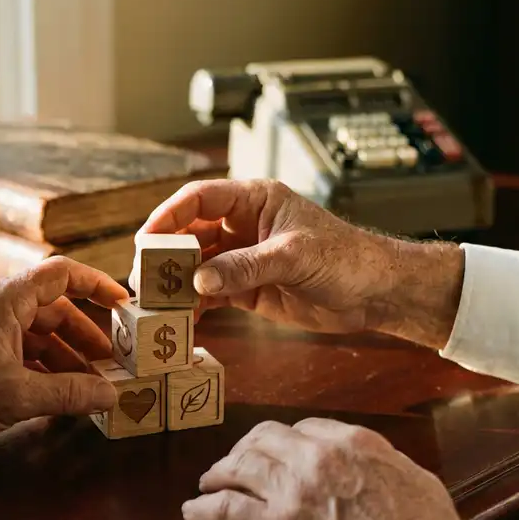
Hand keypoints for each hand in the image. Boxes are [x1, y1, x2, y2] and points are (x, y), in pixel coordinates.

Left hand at [0, 256, 127, 445]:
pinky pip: (16, 349)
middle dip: (85, 336)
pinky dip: (40, 367)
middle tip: (113, 362)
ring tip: (90, 384)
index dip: (97, 286)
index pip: (61, 274)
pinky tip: (57, 392)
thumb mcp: (17, 397)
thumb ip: (70, 393)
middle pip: (52, 309)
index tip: (124, 304)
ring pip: (34, 333)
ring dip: (64, 357)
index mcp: (3, 300)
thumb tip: (111, 395)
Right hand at [136, 178, 463, 347]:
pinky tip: (183, 320)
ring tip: (157, 304)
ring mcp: (243, 259)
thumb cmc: (345, 258)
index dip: (168, 216)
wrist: (375, 294)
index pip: (199, 199)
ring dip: (176, 284)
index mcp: (254, 201)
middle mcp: (243, 226)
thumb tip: (199, 279)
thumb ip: (246, 266)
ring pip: (197, 267)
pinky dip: (195, 306)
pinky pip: (211, 294)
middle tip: (144, 278)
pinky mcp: (248, 289)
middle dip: (165, 254)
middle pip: (190, 234)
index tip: (146, 238)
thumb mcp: (294, 256)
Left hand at [181, 417, 464, 519]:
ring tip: (208, 484)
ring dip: (218, 475)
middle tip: (235, 465)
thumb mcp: (414, 478)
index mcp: (351, 443)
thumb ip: (383, 463)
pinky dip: (203, 509)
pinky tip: (193, 512)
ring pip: (238, 467)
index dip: (284, 442)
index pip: (303, 430)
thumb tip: (371, 463)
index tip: (276, 454)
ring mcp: (290, 491)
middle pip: (263, 440)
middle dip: (245, 450)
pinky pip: (225, 510)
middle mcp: (315, 458)